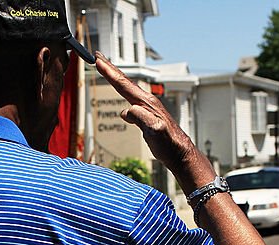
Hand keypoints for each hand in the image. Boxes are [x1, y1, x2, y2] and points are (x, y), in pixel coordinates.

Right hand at [94, 53, 213, 192]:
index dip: (110, 73)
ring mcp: (147, 109)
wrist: (180, 153)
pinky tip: (122, 102)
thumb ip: (142, 118)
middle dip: (111, 69)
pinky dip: (123, 97)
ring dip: (116, 80)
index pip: (124, 85)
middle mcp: (147, 103)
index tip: (98, 61)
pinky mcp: (147, 118)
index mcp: (147, 103)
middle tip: (99, 57)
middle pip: (125, 82)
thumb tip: (127, 110)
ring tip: (107, 71)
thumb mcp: (155, 131)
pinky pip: (131, 103)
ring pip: (127, 91)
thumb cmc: (170, 144)